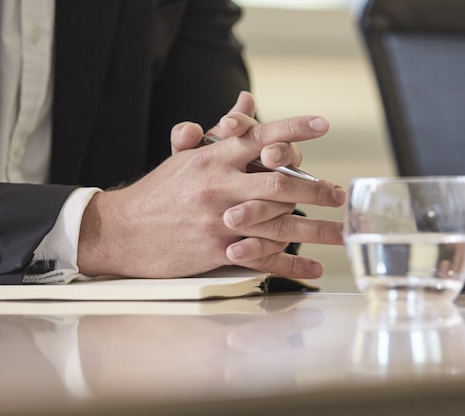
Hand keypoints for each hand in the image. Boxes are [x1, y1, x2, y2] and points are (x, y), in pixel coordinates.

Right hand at [77, 112, 345, 278]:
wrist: (122, 230)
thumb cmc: (156, 193)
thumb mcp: (185, 157)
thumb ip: (221, 132)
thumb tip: (246, 100)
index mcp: (212, 158)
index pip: (258, 136)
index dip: (293, 129)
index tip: (322, 125)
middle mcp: (219, 186)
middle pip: (279, 184)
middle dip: (316, 189)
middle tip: (341, 195)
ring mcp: (219, 220)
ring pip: (277, 224)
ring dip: (315, 230)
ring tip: (342, 232)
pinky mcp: (216, 251)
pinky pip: (261, 257)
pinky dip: (290, 265)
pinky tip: (312, 268)